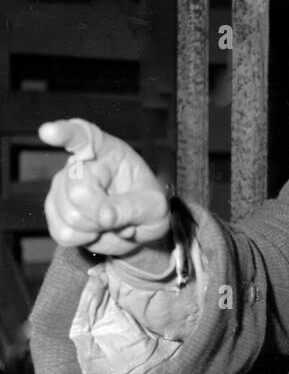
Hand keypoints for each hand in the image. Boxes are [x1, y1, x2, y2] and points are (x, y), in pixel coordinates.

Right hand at [39, 118, 170, 257]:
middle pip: (78, 192)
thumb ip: (132, 207)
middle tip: (120, 216)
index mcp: (105, 150)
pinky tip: (97, 230)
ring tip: (111, 221)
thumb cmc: (148, 206)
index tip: (49, 132)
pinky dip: (86, 240)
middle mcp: (78, 164)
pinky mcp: (55, 212)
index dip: (63, 133)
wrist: (139, 227)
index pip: (81, 136)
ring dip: (97, 229)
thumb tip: (103, 216)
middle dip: (102, 214)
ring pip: (70, 217)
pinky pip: (64, 233)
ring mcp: (61, 187)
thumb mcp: (154, 206)